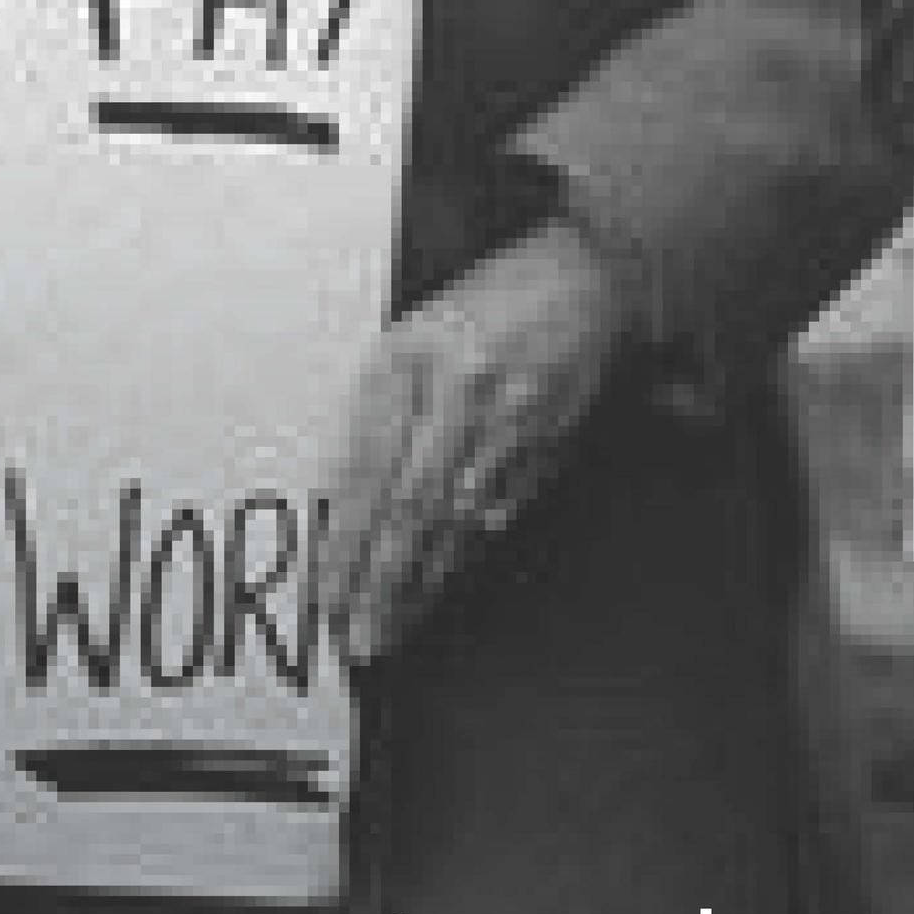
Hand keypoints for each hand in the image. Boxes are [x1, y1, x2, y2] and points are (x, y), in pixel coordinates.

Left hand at [322, 212, 631, 667]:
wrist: (588, 276)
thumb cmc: (492, 300)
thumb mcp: (412, 334)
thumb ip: (375, 410)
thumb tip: (340, 496)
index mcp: (415, 357)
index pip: (371, 468)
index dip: (345, 539)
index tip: (325, 591)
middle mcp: (461, 393)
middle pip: (412, 508)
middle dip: (380, 583)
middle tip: (357, 637)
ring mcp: (510, 424)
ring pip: (455, 523)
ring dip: (419, 586)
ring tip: (389, 632)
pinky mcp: (546, 448)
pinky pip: (496, 516)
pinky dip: (463, 558)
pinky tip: (440, 590)